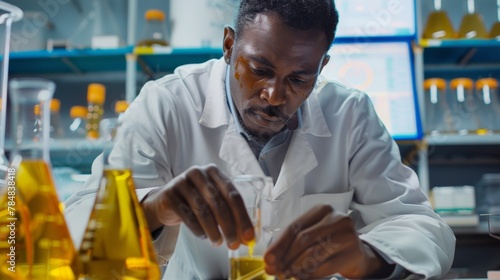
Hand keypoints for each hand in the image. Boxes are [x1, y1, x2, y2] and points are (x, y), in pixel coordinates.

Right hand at [141, 164, 254, 248]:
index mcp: (214, 172)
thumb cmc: (195, 201)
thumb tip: (247, 238)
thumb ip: (231, 216)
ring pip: (203, 211)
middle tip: (233, 244)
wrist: (165, 201)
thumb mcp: (213, 202)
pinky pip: (187, 216)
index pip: (233, 195)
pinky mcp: (170, 195)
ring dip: (213, 231)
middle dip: (229, 227)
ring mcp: (182, 182)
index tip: (248, 236)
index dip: (242, 217)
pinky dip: (198, 230)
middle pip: (218, 203)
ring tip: (217, 242)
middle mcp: (198, 173)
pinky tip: (203, 236)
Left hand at [264, 205, 393, 278]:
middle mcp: (336, 218)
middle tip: (276, 271)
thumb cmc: (328, 242)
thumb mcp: (311, 235)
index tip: (268, 259)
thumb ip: (291, 244)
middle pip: (303, 239)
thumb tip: (270, 261)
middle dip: (286, 257)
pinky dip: (310, 274)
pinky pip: (325, 267)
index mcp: (322, 209)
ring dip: (296, 267)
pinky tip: (302, 277)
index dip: (279, 244)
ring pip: (313, 253)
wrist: (357, 253)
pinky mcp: (352, 253)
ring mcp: (347, 235)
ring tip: (287, 275)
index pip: (295, 227)